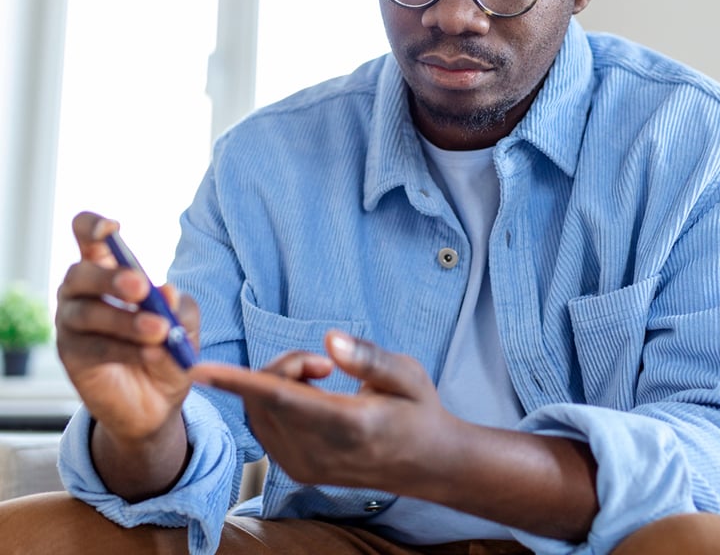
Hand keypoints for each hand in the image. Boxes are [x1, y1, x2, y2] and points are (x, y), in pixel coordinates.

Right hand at [56, 211, 198, 441]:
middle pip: (81, 273)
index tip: (112, 229)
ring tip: (159, 330)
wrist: (159, 400)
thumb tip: (168, 292)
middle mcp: (82, 290)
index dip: (93, 226)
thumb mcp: (184, 321)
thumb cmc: (169, 345)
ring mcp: (72, 322)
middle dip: (111, 278)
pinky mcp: (72, 355)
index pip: (86, 235)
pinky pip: (93, 347)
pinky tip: (150, 353)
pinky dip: (124, 348)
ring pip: (88, 313)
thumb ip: (179, 306)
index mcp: (108, 267)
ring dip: (126, 320)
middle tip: (142, 288)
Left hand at [192, 331, 456, 494]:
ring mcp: (304, 467)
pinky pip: (264, 425)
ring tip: (321, 377)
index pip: (281, 399)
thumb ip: (368, 357)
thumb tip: (329, 339)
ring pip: (259, 412)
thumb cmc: (418, 411)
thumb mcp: (407, 374)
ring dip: (276, 381)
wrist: (427, 464)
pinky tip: (309, 396)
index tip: (200, 369)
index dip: (238, 381)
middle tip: (323, 363)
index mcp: (348, 426)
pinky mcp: (297, 470)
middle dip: (282, 365)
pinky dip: (273, 400)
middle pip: (266, 397)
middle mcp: (318, 453)